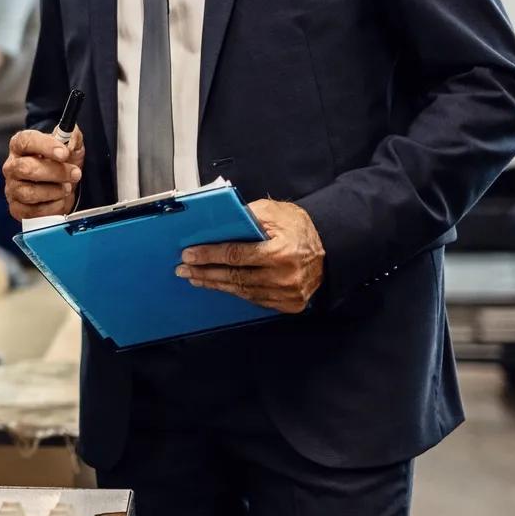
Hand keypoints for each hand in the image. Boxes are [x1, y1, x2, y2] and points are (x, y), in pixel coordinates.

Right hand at [2, 128, 83, 220]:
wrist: (60, 183)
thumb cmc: (61, 163)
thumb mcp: (70, 146)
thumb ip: (72, 137)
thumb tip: (71, 139)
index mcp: (20, 146)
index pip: (25, 141)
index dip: (45, 146)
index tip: (64, 153)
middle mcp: (12, 166)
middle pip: (26, 168)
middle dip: (55, 172)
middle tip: (75, 174)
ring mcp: (12, 188)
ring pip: (29, 192)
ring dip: (54, 191)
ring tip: (67, 188)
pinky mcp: (16, 208)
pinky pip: (31, 212)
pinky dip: (50, 208)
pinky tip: (60, 201)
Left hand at [177, 199, 325, 313]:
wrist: (331, 248)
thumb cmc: (299, 228)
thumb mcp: (275, 212)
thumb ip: (247, 216)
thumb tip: (216, 223)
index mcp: (282, 252)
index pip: (236, 255)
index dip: (209, 255)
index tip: (188, 254)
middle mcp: (285, 276)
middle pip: (235, 277)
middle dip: (205, 272)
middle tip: (183, 269)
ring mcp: (289, 293)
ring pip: (242, 291)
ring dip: (216, 284)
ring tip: (196, 278)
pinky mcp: (290, 304)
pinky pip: (255, 299)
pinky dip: (235, 292)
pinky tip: (220, 285)